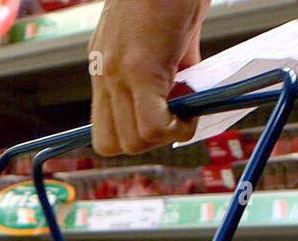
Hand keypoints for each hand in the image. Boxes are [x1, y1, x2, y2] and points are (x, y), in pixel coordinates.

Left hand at [89, 0, 210, 156]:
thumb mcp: (167, 39)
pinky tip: (193, 108)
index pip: (103, 127)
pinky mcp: (139, 68)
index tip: (163, 121)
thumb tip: (188, 99)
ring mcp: (118, 72)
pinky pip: (154, 125)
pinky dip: (179, 127)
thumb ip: (173, 71)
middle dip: (148, 142)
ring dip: (167, 135)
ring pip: (134, 141)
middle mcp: (104, 72)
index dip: (134, 136)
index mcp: (105, 65)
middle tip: (176, 120)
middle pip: (111, 143)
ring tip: (188, 111)